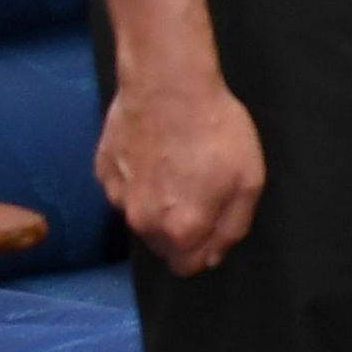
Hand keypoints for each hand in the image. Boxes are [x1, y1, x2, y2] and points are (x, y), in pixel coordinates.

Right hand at [98, 71, 267, 273]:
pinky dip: (138, 177)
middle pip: (163, 244)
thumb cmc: (215, 131)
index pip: (188, 267)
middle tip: (198, 187)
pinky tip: (154, 150)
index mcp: (180, 232)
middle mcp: (143, 223)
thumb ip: (232, 228)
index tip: (213, 220)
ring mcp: (117, 197)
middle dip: (181, 227)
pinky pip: (123, 188)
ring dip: (157, 202)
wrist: (168, 85)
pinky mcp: (103, 171)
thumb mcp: (248, 183)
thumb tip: (215, 255)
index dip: (204, 248)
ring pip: (141, 216)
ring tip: (176, 164)